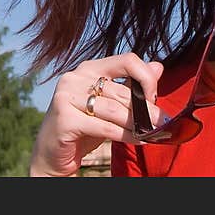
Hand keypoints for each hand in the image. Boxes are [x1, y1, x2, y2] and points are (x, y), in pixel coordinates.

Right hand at [29, 53, 164, 176]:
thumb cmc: (84, 127)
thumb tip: (158, 66)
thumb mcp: (110, 104)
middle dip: (146, 109)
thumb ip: (131, 85)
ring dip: (137, 124)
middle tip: (162, 122)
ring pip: (114, 110)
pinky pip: (104, 127)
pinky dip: (125, 136)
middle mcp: (75, 77)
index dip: (145, 77)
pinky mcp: (64, 119)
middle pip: (121, 91)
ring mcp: (67, 97)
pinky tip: (138, 140)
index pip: (126, 60)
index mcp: (89, 68)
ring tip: (152, 132)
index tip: (154, 97)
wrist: (52, 154)